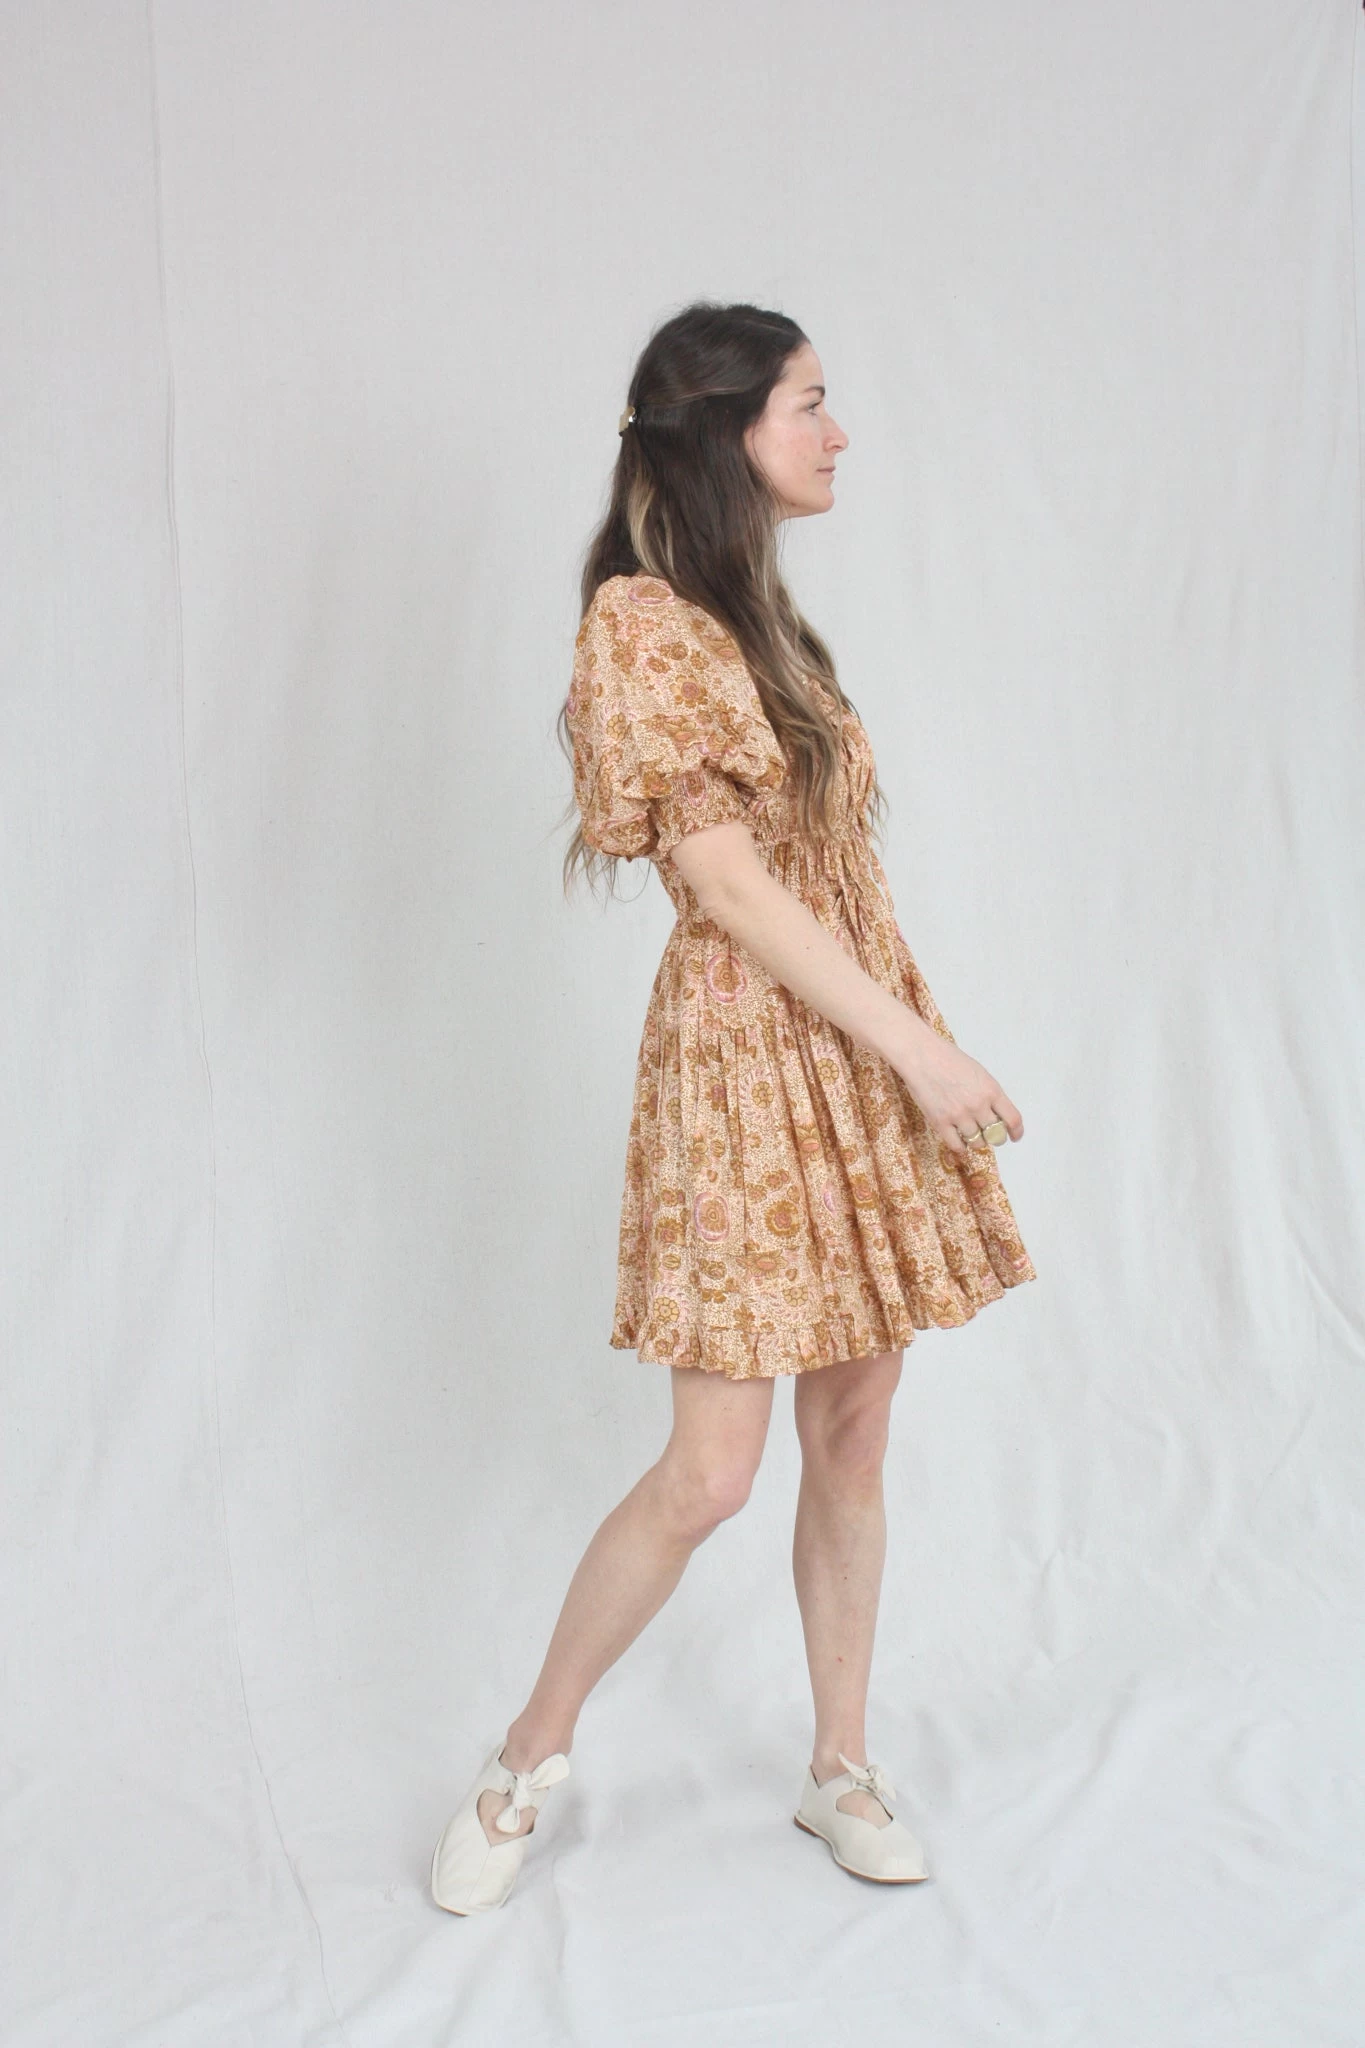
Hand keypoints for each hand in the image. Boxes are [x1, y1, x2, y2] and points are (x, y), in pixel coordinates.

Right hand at [889, 1024, 1024, 1162]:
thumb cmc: (949, 1060)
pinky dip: (960, 1146)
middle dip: (995, 1137)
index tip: (1014, 1136)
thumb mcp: (979, 1073)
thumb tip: (996, 1116)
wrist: (921, 1056)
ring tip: (970, 1133)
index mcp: (991, 1090)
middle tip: (988, 1134)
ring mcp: (959, 1115)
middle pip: (996, 1135)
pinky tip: (958, 1139)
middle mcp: (978, 1105)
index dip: (1016, 1132)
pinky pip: (957, 1145)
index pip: (1013, 1120)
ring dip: (976, 1141)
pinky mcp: (940, 1122)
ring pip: (977, 1142)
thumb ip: (990, 1095)